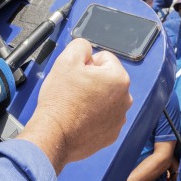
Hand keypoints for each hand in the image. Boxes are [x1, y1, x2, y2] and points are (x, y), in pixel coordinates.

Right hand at [21, 39, 131, 171]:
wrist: (54, 135)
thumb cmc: (60, 99)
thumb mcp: (66, 60)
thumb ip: (81, 46)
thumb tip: (87, 50)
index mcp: (119, 78)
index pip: (104, 58)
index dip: (86, 63)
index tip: (75, 76)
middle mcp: (125, 99)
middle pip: (107, 78)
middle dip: (92, 81)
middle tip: (74, 90)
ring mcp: (119, 118)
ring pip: (106, 98)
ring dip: (94, 98)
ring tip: (75, 105)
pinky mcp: (112, 134)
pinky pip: (104, 117)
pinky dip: (94, 116)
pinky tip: (79, 119)